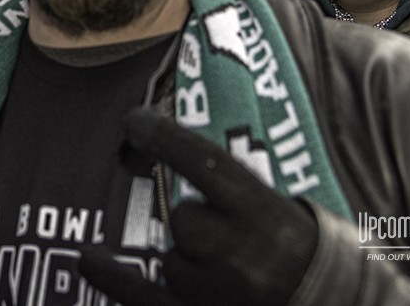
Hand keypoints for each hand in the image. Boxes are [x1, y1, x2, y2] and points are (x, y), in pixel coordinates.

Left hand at [79, 108, 317, 305]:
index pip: (203, 162)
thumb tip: (190, 156)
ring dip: (189, 259)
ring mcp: (216, 294)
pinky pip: (142, 296)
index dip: (163, 136)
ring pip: (172, 258)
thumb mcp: (294, 216)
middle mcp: (238, 256)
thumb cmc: (321, 265)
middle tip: (227, 238)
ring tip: (229, 274)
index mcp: (268, 218)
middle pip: (183, 218)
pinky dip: (113, 277)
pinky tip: (88, 258)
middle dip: (196, 221)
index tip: (135, 120)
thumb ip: (246, 189)